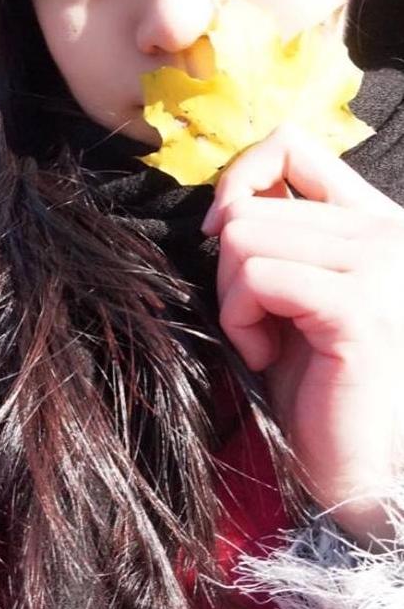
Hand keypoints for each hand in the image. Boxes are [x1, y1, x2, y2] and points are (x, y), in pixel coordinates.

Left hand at [201, 123, 403, 544]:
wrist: (348, 465)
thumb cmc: (312, 378)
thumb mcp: (289, 287)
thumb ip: (275, 230)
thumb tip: (225, 197)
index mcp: (371, 218)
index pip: (292, 143)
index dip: (239, 179)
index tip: (222, 234)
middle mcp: (385, 231)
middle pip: (249, 203)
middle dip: (227, 267)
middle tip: (255, 319)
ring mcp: (379, 266)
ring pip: (243, 237)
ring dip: (232, 297)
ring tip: (264, 339)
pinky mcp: (358, 308)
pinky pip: (256, 278)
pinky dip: (240, 320)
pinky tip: (265, 356)